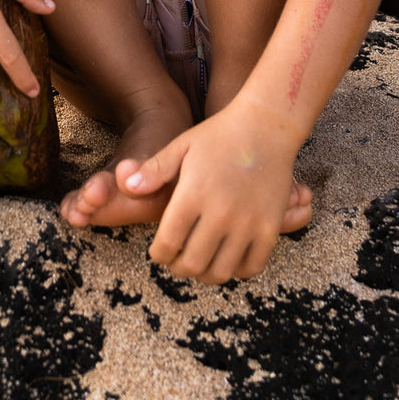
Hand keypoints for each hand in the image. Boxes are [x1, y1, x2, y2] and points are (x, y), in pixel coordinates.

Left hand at [120, 102, 302, 283]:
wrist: (267, 125)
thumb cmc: (219, 135)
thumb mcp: (181, 146)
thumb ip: (153, 170)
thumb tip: (128, 188)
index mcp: (193, 194)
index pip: (167, 244)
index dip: (159, 254)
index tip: (159, 251)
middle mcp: (220, 213)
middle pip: (191, 264)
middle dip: (178, 267)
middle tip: (177, 259)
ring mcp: (247, 223)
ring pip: (220, 273)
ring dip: (205, 274)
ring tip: (200, 261)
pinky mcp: (270, 228)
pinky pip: (252, 267)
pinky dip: (237, 271)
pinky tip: (229, 257)